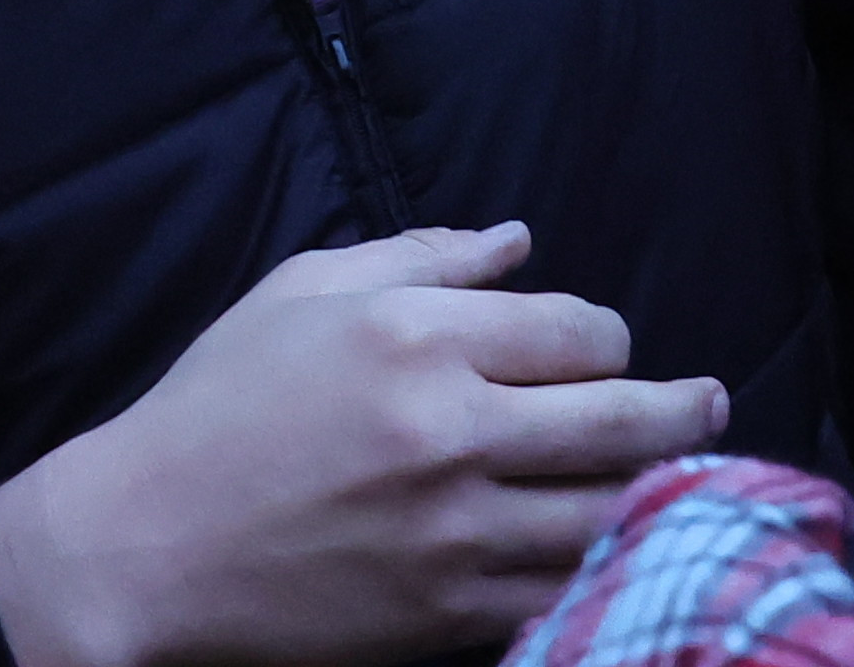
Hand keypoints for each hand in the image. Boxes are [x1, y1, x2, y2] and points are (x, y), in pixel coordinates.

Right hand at [0, 224, 724, 666]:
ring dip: (658, 493)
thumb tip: (520, 242)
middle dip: (684, 410)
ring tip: (682, 477)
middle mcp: (449, 431)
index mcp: (415, 338)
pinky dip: (601, 566)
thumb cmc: (215, 408)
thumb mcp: (302, 294)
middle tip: (709, 404)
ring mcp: (454, 532)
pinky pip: (562, 588)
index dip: (611, 338)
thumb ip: (422, 255)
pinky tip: (617, 547)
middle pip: (624, 421)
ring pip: (610, 514)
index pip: (580, 332)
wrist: (143, 550)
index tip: (609, 348)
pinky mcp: (447, 612)